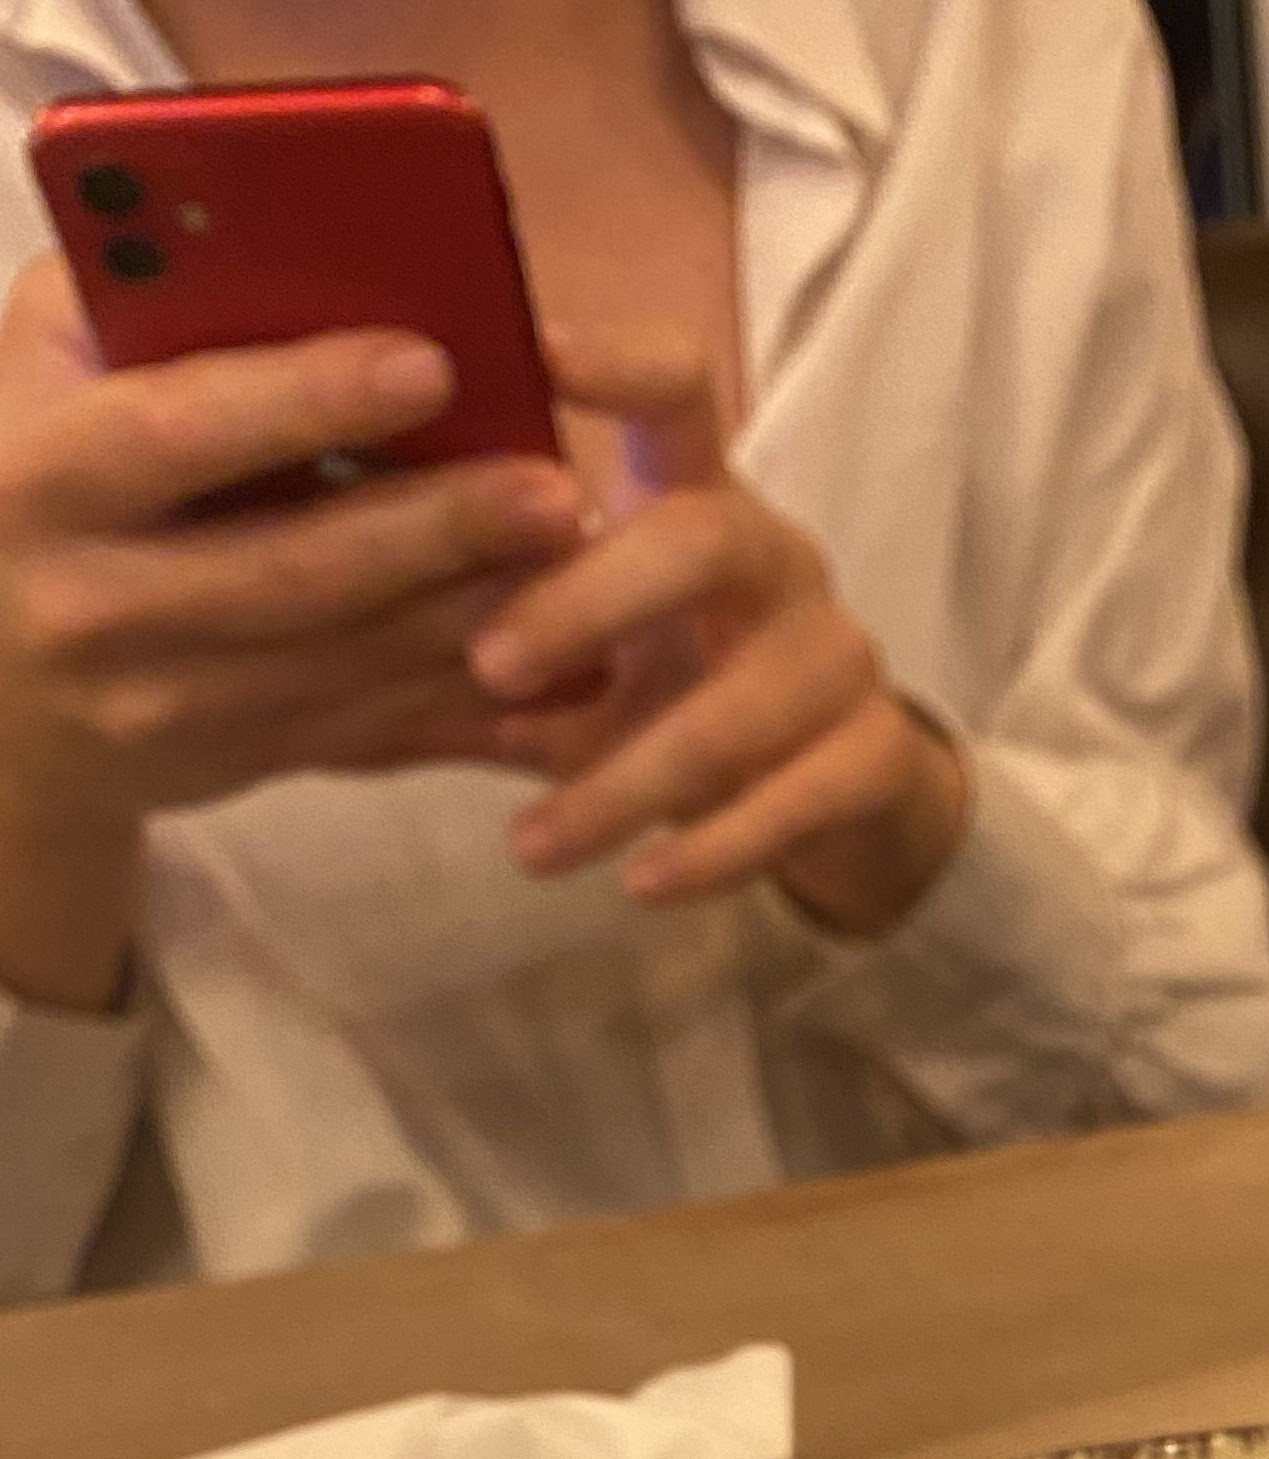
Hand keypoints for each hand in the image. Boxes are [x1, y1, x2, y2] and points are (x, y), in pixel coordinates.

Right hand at [0, 257, 586, 1005]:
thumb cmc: (34, 473)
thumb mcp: (40, 373)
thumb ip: (138, 311)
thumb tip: (289, 257)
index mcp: (40, 480)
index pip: (180, 433)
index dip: (305, 400)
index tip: (429, 361)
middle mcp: (99, 607)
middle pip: (294, 573)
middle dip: (438, 531)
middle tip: (561, 490)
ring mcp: (172, 707)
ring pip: (354, 668)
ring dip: (483, 620)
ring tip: (586, 561)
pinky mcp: (242, 764)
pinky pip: (378, 736)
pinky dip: (478, 706)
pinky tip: (570, 670)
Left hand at [471, 328, 966, 937]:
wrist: (831, 796)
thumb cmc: (670, 688)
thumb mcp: (585, 639)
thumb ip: (493, 606)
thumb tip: (321, 572)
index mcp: (699, 496)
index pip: (676, 387)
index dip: (618, 360)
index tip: (533, 353)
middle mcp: (776, 558)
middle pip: (701, 540)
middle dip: (592, 602)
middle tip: (491, 667)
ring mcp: (836, 658)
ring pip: (738, 709)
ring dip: (626, 781)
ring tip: (531, 848)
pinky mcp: (873, 758)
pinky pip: (794, 805)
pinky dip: (711, 850)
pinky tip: (639, 884)